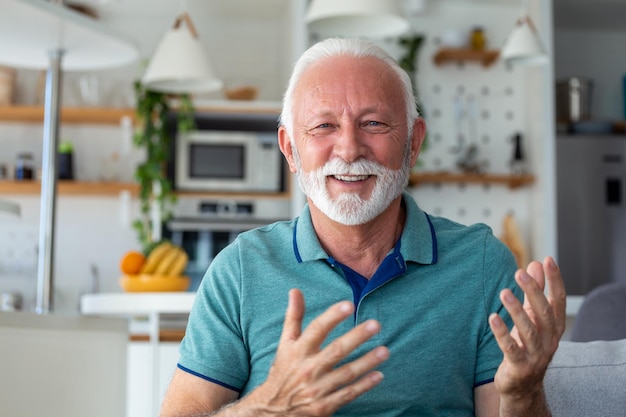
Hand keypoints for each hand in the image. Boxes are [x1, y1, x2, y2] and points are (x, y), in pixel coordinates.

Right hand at [245, 289, 388, 415]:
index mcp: (298, 350)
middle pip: (335, 351)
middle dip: (356, 337)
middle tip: (375, 325)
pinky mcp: (324, 406)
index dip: (332, 317)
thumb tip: (295, 290)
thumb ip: (294, 317)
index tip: (349, 305)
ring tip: (385, 350)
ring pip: (345, 373)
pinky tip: (378, 375)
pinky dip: (363, 386)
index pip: (316, 330)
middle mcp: (308, 368)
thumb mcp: (285, 343)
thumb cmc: (283, 370)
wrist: (272, 409)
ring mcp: (317, 388)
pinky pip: (347, 394)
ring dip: (366, 362)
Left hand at [489, 256, 565, 405]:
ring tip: (504, 292)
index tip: (547, 260)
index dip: (554, 280)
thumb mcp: (532, 319)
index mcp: (554, 327)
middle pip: (544, 313)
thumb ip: (534, 293)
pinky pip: (511, 348)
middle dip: (533, 292)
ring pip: (528, 331)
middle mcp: (549, 340)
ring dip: (516, 310)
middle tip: (519, 273)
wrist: (522, 386)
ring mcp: (536, 355)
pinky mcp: (520, 366)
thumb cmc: (526, 346)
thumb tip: (535, 265)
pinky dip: (502, 333)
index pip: (558, 300)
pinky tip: (492, 318)